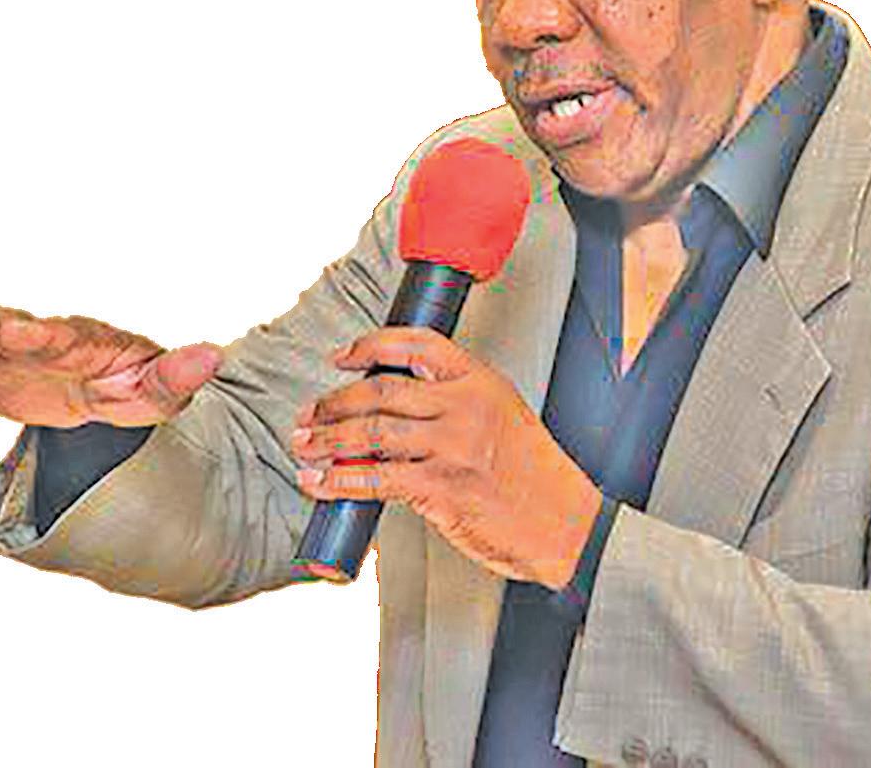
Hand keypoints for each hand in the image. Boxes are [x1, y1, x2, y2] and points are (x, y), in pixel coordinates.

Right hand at [0, 305, 221, 427]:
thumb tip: (213, 357)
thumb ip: (178, 376)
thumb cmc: (137, 387)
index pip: (59, 335)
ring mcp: (9, 351)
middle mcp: (41, 338)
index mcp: (83, 342)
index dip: (39, 335)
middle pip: (7, 326)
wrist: (105, 394)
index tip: (18, 334)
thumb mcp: (160, 391)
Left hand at [290, 327, 601, 589]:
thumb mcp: (503, 417)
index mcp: (481, 381)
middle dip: (334, 402)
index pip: (417, 345)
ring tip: (303, 447)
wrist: (567, 526)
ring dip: (327, 441)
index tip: (341, 357)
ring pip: (372, 433)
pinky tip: (320, 482)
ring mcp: (453, 447)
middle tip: (309, 415)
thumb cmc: (536, 477)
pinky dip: (340, 480)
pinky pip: (377, 479)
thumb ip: (455, 404)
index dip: (371, 345)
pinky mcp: (442, 489)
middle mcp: (465, 407)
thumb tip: (391, 409)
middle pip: (382, 391)